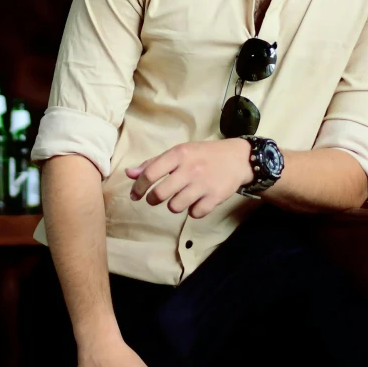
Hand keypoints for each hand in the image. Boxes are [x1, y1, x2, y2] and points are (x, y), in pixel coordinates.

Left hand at [127, 136, 252, 217]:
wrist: (238, 158)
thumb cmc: (203, 155)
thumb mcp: (179, 152)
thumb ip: (153, 163)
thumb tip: (129, 174)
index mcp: (179, 154)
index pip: (150, 173)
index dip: (138, 187)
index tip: (135, 195)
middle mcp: (190, 168)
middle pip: (160, 193)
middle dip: (152, 199)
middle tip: (155, 198)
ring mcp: (203, 184)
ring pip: (175, 206)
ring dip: (173, 205)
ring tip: (179, 198)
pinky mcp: (215, 197)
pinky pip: (195, 213)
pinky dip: (193, 211)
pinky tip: (196, 202)